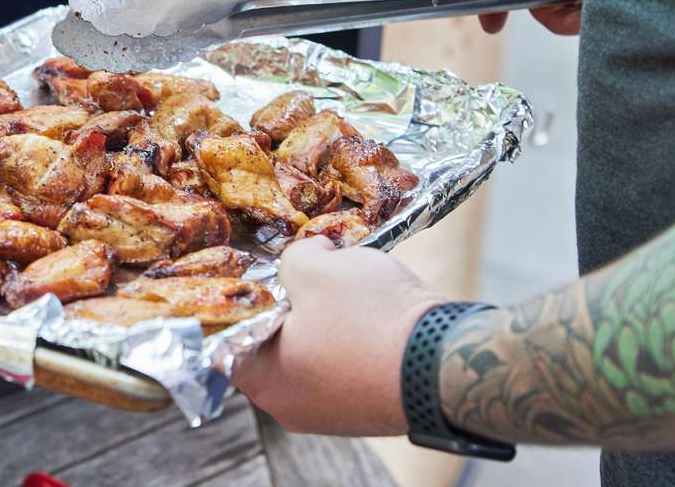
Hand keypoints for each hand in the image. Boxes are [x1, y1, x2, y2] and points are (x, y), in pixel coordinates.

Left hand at [232, 238, 441, 435]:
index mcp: (264, 380)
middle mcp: (292, 408)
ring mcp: (333, 415)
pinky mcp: (369, 411)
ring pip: (315, 354)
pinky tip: (373, 312)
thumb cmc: (370, 320)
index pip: (229, 337)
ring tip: (347, 286)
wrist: (446, 362)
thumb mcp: (314, 268)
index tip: (256, 276)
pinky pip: (348, 367)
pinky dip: (354, 340)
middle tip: (308, 271)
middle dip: (292, 304)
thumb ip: (291, 260)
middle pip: (275, 343)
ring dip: (326, 321)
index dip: (244, 300)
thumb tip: (302, 260)